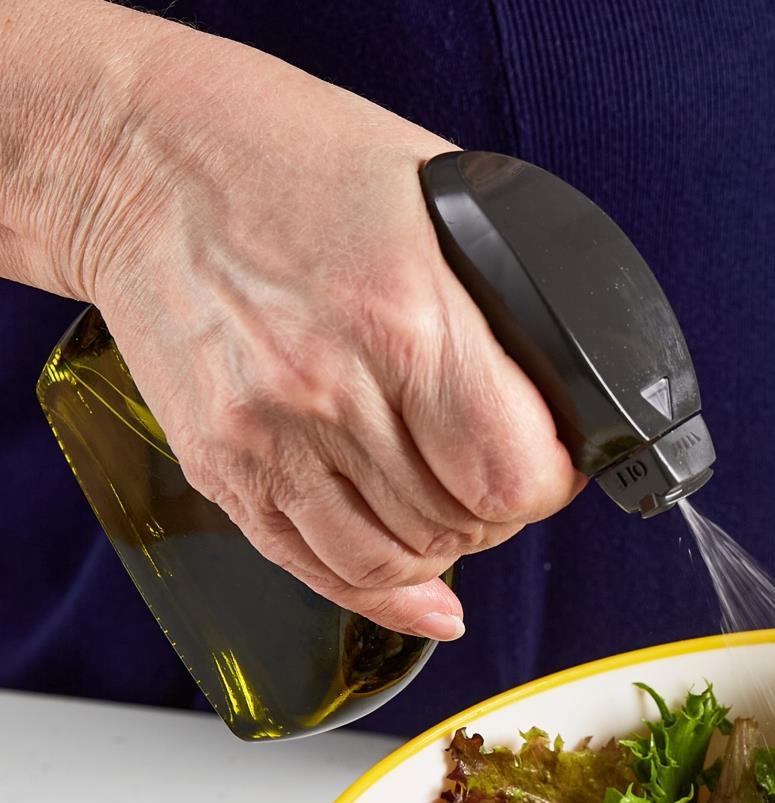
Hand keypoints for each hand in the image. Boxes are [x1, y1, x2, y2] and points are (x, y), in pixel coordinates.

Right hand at [5, 3, 581, 638]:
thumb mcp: (436, 199)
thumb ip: (499, 307)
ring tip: (448, 508)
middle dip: (499, 512)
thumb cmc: (292, 161)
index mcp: (405, 321)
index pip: (511, 476)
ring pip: (396, 564)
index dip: (549, 482)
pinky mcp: (223, 469)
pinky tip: (417, 591)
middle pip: (460, 525)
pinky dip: (382, 593)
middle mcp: (333, 393)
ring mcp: (269, 441)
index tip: (552, 464)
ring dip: (441, 550)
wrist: (141, 159)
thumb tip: (554, 399)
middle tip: (496, 476)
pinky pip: (318, 571)